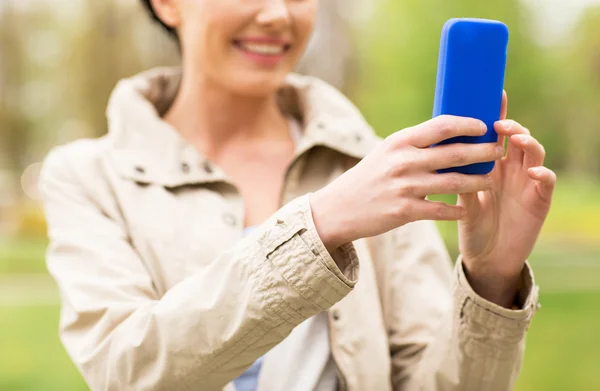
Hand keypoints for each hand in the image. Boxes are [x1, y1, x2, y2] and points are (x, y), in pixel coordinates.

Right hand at [311, 115, 504, 251]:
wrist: (339, 208)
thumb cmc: (368, 177)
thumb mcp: (386, 153)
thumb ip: (414, 145)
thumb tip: (450, 134)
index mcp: (400, 141)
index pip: (442, 126)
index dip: (468, 124)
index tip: (485, 126)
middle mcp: (404, 161)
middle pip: (455, 154)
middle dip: (483, 152)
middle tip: (499, 152)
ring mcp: (405, 187)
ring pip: (454, 183)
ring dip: (478, 182)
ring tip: (491, 181)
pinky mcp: (404, 211)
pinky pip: (441, 210)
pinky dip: (457, 210)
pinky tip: (466, 210)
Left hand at [458, 92, 555, 306]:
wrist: (486, 257)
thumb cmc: (472, 225)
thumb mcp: (461, 198)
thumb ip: (456, 176)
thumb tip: (437, 152)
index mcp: (492, 165)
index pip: (496, 135)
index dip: (497, 113)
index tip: (492, 94)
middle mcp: (512, 170)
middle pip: (517, 138)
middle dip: (511, 125)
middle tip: (499, 122)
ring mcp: (528, 184)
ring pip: (534, 154)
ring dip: (527, 143)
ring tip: (514, 137)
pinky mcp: (539, 202)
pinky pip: (546, 183)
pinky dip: (542, 175)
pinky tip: (533, 172)